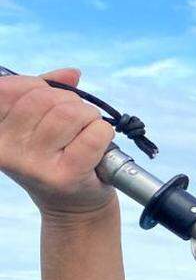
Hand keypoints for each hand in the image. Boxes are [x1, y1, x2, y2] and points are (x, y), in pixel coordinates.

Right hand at [0, 68, 115, 217]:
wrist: (73, 206)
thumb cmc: (56, 158)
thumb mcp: (39, 123)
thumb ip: (46, 92)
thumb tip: (71, 73)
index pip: (11, 88)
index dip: (38, 87)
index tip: (49, 103)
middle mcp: (8, 149)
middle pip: (45, 98)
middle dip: (69, 103)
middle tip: (75, 125)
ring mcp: (34, 164)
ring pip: (71, 112)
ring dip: (88, 118)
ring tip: (85, 136)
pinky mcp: (66, 175)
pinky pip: (95, 133)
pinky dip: (103, 133)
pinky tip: (98, 148)